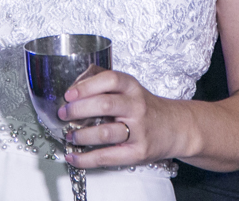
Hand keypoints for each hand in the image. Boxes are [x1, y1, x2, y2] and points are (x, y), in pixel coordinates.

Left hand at [58, 69, 185, 168]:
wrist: (175, 127)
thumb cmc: (146, 108)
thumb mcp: (130, 88)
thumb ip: (104, 82)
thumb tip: (75, 83)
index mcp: (133, 88)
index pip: (110, 80)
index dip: (87, 86)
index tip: (69, 94)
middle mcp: (137, 107)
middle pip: (105, 105)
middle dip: (78, 110)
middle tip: (63, 114)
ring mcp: (139, 131)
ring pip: (105, 132)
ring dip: (81, 135)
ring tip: (69, 135)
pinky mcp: (138, 152)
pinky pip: (107, 156)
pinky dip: (86, 159)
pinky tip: (74, 156)